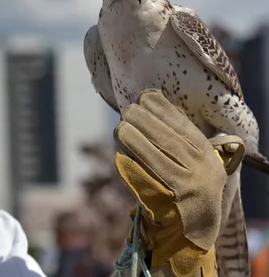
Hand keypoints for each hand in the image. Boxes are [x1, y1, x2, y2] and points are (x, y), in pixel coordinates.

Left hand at [113, 89, 244, 275]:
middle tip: (126, 112)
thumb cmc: (184, 190)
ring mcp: (189, 183)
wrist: (193, 232)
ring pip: (156, 151)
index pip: (181, 121)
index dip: (160, 106)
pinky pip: (147, 173)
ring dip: (134, 136)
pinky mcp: (172, 199)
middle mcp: (201, 166)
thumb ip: (174, 137)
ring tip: (120, 127)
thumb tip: (147, 102)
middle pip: (166, 134)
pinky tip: (121, 150)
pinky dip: (132, 159)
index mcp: (206, 152)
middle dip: (142, 119)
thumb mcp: (189, 161)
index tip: (144, 96)